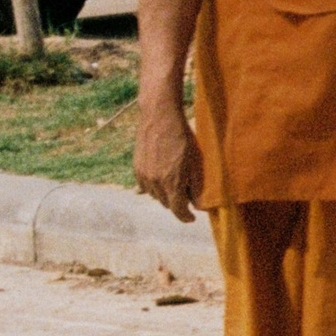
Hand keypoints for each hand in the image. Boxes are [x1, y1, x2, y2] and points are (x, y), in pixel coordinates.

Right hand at [134, 99, 203, 223]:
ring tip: (175, 181)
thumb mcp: (196, 162)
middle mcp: (155, 182)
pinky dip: (154, 186)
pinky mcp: (137, 168)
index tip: (192, 218)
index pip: (178, 210)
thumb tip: (199, 205)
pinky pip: (145, 186)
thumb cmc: (183, 137)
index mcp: (172, 182)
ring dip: (165, 193)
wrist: (160, 117)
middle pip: (167, 203)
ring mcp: (144, 175)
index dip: (186, 217)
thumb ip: (197, 186)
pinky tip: (162, 176)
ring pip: (155, 195)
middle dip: (177, 202)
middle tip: (187, 193)